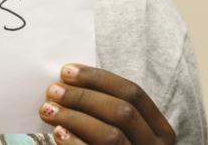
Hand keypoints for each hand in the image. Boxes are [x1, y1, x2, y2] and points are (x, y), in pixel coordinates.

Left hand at [39, 64, 175, 143]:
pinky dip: (76, 143)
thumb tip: (66, 82)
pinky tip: (58, 132)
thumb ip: (102, 108)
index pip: (133, 93)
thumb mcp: (116, 127)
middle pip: (123, 112)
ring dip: (75, 118)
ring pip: (112, 136)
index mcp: (159, 130)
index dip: (98, 79)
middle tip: (53, 90)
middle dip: (84, 97)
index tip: (66, 71)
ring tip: (48, 109)